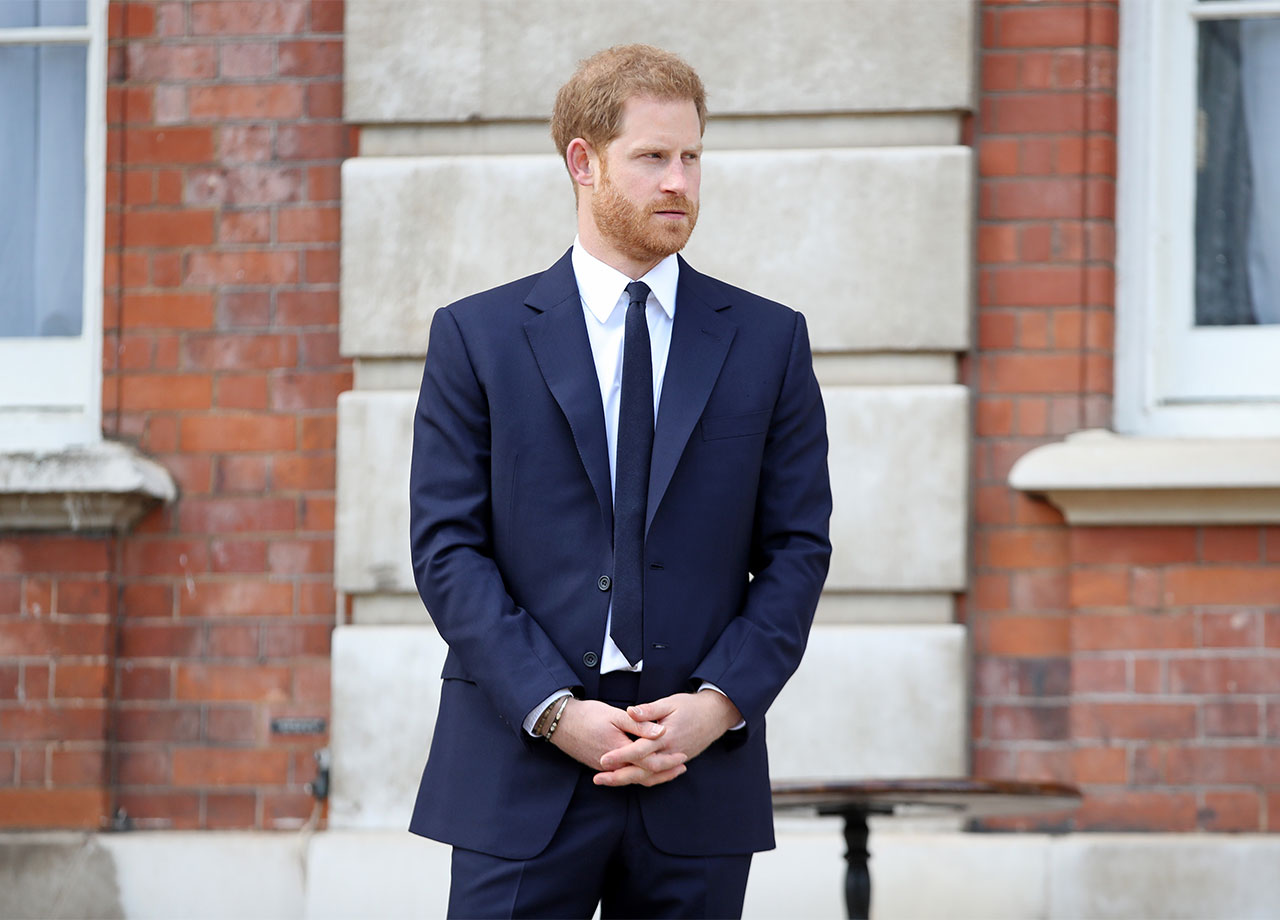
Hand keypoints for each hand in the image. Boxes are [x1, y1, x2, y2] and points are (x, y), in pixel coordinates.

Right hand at [549, 699, 687, 786]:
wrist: (561, 723)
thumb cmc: (588, 715)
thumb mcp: (615, 715)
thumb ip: (639, 724)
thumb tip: (661, 731)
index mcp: (619, 751)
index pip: (649, 763)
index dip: (668, 761)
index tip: (682, 755)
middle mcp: (613, 765)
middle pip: (644, 776)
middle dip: (665, 773)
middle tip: (682, 767)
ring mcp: (606, 768)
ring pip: (634, 778)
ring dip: (654, 775)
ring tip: (671, 770)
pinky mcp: (601, 766)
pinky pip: (625, 775)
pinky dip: (640, 773)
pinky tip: (648, 767)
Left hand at [594, 690, 741, 786]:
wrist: (716, 715)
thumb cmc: (691, 706)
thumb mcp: (669, 702)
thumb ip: (648, 710)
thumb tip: (630, 712)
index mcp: (667, 736)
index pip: (640, 750)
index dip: (621, 755)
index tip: (603, 759)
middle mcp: (671, 752)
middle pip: (643, 770)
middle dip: (620, 776)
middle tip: (598, 779)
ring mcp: (676, 759)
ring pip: (650, 776)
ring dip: (629, 780)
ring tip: (608, 780)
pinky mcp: (678, 761)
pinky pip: (660, 775)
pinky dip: (645, 779)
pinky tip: (630, 778)